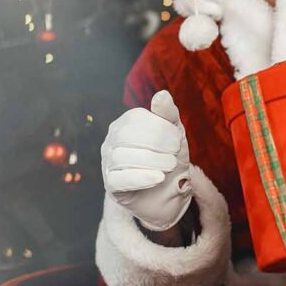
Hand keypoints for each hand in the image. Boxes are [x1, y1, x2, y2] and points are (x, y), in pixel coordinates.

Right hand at [101, 90, 192, 231]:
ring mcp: (108, 162)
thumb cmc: (169, 156)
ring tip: (170, 166)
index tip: (177, 140)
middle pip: (126, 136)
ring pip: (121, 157)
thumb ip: (168, 113)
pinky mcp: (110, 184)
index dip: (159, 127)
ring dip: (151, 161)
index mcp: (125, 123)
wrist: (168, 191)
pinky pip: (119, 179)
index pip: (135, 118)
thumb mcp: (174, 133)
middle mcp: (112, 140)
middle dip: (155, 143)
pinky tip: (158, 178)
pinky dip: (141, 177)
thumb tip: (163, 94)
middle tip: (175, 153)